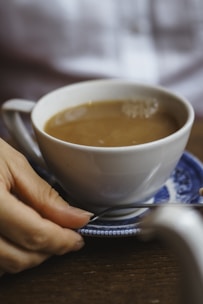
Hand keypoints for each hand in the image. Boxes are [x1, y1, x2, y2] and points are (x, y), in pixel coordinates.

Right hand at [0, 138, 91, 273]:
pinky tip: (18, 237)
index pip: (35, 234)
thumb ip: (44, 195)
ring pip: (6, 266)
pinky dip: (10, 255)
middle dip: (50, 250)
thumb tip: (76, 217)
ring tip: (43, 234)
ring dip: (30, 255)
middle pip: (21, 257)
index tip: (78, 237)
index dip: (63, 240)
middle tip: (65, 235)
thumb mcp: (14, 164)